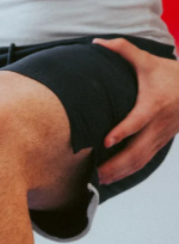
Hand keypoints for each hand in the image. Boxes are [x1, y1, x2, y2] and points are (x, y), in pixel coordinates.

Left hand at [93, 38, 178, 184]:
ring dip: (121, 171)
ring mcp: (161, 135)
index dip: (123, 131)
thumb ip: (124, 51)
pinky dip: (129, 171)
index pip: (137, 121)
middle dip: (117, 163)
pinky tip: (113, 177)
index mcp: (154, 104)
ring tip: (100, 180)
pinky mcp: (161, 142)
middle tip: (96, 173)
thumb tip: (99, 42)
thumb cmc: (168, 74)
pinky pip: (145, 160)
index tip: (107, 141)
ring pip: (141, 159)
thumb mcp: (148, 61)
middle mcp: (158, 124)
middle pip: (138, 149)